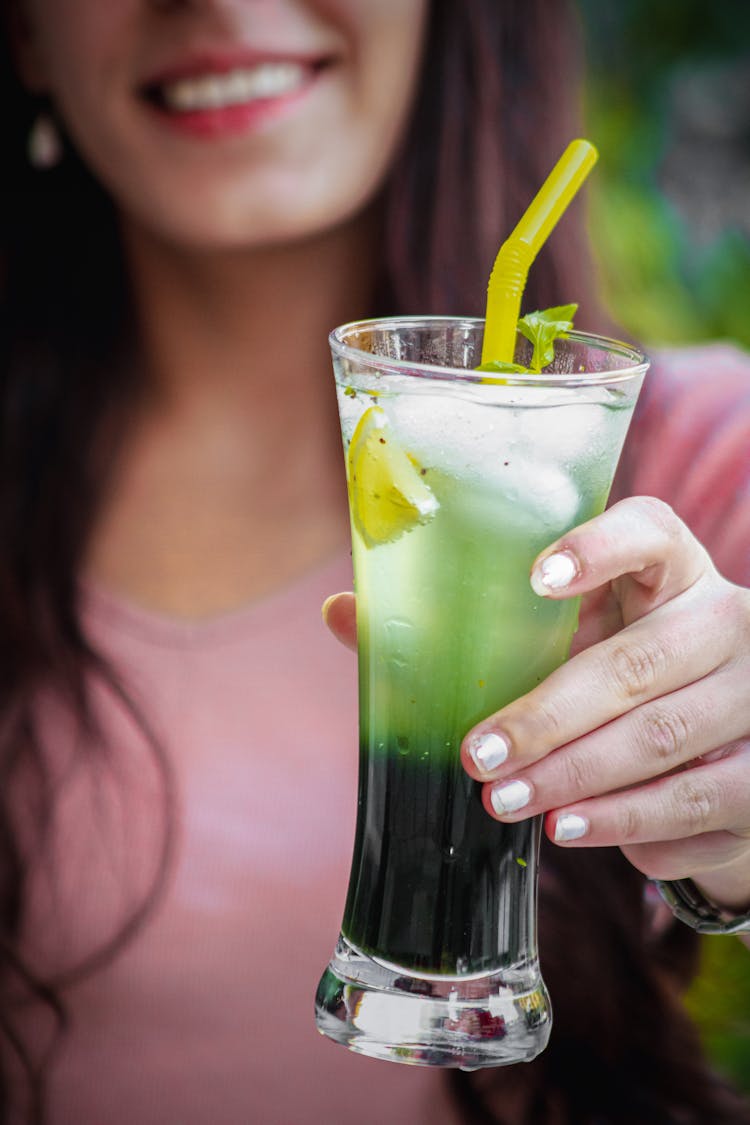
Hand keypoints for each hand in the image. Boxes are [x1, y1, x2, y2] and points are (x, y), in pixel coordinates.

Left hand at [322, 497, 749, 911]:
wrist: (726, 740)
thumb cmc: (618, 670)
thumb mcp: (563, 640)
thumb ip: (465, 627)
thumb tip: (340, 611)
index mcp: (673, 569)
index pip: (652, 531)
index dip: (600, 547)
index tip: (535, 577)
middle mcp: (725, 622)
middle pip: (640, 663)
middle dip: (550, 717)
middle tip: (476, 757)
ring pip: (668, 740)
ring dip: (579, 778)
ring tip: (509, 803)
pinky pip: (701, 804)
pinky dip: (631, 824)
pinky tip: (572, 830)